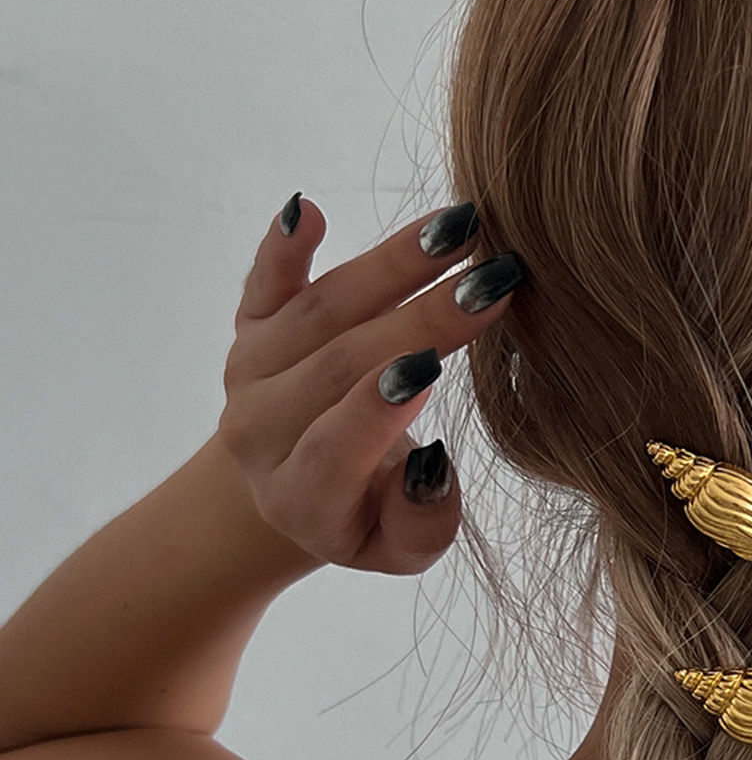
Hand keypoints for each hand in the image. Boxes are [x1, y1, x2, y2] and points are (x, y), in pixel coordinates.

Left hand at [215, 193, 522, 576]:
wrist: (287, 489)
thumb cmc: (365, 517)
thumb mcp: (399, 549)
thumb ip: (423, 524)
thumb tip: (431, 464)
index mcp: (302, 494)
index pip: (335, 446)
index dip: (376, 407)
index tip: (430, 364)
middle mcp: (261, 429)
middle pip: (339, 363)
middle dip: (419, 317)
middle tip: (493, 278)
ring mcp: (252, 371)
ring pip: (321, 309)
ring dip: (392, 263)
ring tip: (460, 228)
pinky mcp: (251, 326)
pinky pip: (265, 281)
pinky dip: (283, 245)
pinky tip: (308, 209)